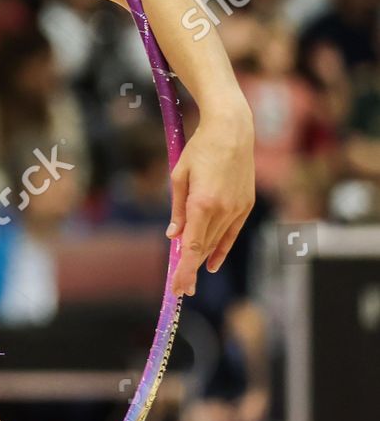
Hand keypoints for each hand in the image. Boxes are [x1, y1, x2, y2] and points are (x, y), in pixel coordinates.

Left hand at [167, 97, 255, 295]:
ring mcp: (238, 208)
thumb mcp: (179, 176)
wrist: (231, 131)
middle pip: (205, 248)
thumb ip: (177, 209)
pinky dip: (221, 248)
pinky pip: (231, 233)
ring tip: (190, 277)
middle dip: (191, 270)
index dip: (185, 269)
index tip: (178, 287)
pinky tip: (212, 261)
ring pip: (218, 241)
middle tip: (180, 289)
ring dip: (204, 260)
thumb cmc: (199, 149)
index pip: (193, 245)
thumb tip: (174, 236)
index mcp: (203, 203)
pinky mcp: (246, 205)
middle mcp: (223, 210)